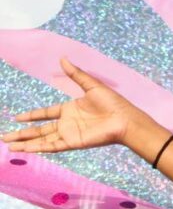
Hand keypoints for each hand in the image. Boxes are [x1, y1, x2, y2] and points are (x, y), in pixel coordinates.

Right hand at [1, 58, 142, 153]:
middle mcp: (67, 123)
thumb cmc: (113, 103)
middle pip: (39, 130)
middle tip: (5, 137)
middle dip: (22, 134)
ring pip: (42, 140)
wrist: (125, 120)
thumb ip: (76, 74)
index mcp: (69, 109)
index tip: (17, 118)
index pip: (45, 113)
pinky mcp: (73, 142)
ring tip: (9, 146)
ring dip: (26, 143)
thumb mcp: (91, 85)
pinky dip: (39, 148)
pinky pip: (52, 146)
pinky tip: (25, 150)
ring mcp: (69, 134)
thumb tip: (63, 58)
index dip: (31, 116)